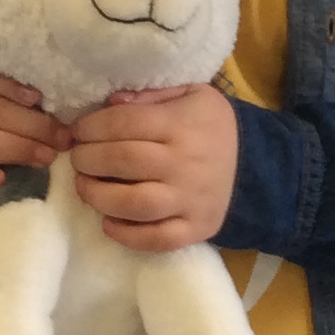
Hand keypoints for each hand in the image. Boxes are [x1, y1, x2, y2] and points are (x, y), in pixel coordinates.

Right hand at [0, 68, 72, 208]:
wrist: (2, 190)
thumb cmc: (27, 144)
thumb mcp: (37, 120)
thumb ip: (50, 106)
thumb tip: (92, 99)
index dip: (8, 84)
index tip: (38, 97)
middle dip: (32, 125)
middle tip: (62, 140)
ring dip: (16, 148)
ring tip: (46, 158)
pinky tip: (0, 180)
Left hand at [69, 83, 238, 250]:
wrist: (257, 165)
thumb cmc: (211, 126)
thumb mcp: (190, 94)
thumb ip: (151, 95)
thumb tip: (111, 103)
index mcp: (181, 125)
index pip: (124, 124)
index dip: (91, 127)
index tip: (78, 132)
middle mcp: (185, 163)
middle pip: (123, 161)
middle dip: (88, 159)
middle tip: (78, 158)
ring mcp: (190, 200)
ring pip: (135, 203)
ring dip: (99, 196)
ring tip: (85, 187)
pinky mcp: (195, 228)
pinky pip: (157, 239)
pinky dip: (127, 235)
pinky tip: (108, 222)